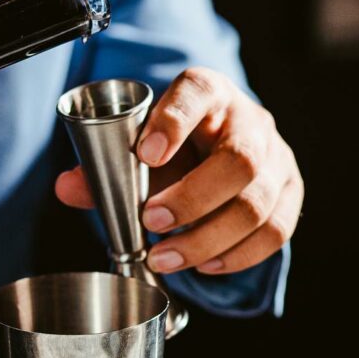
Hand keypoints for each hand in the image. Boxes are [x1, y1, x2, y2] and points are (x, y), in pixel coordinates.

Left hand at [56, 67, 302, 275]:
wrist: (217, 146)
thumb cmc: (175, 144)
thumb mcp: (140, 145)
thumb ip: (102, 166)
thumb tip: (67, 187)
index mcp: (207, 92)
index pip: (197, 92)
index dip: (174, 121)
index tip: (145, 154)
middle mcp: (249, 120)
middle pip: (239, 159)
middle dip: (193, 198)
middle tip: (152, 222)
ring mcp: (277, 157)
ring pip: (258, 201)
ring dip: (208, 238)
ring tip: (165, 257)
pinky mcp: (290, 191)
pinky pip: (276, 230)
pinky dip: (238, 254)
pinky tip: (204, 265)